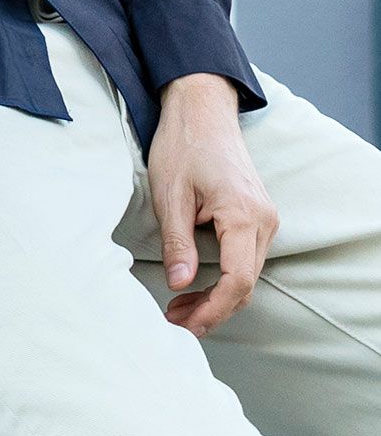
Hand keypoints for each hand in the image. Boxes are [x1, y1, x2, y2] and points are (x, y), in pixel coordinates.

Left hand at [149, 76, 278, 338]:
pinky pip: (246, 259)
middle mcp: (264, 220)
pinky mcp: (257, 216)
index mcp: (244, 215)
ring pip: (247, 275)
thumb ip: (178, 242)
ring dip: (217, 297)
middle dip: (211, 310)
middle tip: (174, 322)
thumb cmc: (183, 145)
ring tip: (180, 309)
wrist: (202, 111)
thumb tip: (180, 284)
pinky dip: (225, 279)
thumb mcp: (170, 195)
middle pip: (246, 284)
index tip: (184, 324)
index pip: (238, 281)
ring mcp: (265, 218)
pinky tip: (197, 286)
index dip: (212, 309)